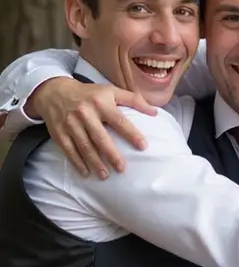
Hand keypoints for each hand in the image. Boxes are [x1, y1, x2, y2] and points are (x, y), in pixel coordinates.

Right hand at [28, 78, 156, 177]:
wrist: (53, 91)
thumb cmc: (89, 93)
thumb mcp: (110, 91)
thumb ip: (133, 100)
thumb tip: (155, 112)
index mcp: (101, 103)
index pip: (119, 120)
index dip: (131, 134)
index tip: (143, 146)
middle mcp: (85, 113)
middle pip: (100, 137)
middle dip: (111, 154)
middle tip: (122, 169)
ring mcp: (71, 124)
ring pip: (85, 146)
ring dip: (95, 163)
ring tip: (105, 176)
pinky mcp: (59, 132)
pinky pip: (69, 150)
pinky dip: (77, 162)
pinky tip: (86, 172)